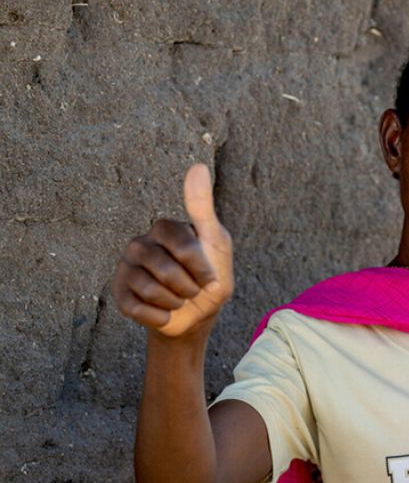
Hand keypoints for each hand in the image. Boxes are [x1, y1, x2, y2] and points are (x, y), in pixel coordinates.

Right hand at [112, 164, 233, 336]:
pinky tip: (164, 312)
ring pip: (149, 289)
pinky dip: (159, 316)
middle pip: (165, 270)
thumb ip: (203, 207)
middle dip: (188, 287)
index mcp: (164, 228)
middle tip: (193, 290)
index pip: (183, 246)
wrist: (197, 316)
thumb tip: (198, 166)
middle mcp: (140, 244)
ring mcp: (126, 268)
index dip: (201, 267)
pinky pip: (136, 308)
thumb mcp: (216, 242)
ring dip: (174, 302)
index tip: (211, 276)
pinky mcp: (118, 292)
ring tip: (179, 299)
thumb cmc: (210, 277)